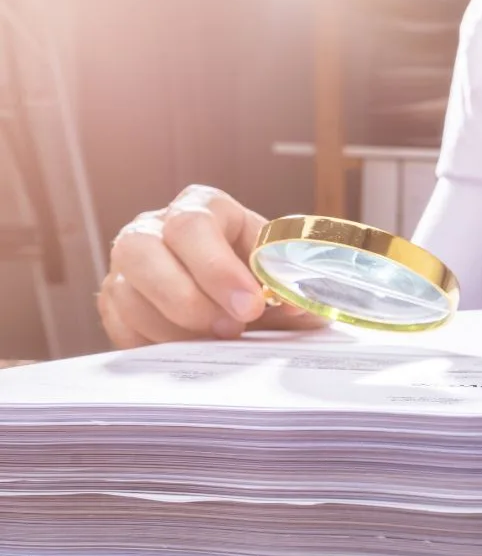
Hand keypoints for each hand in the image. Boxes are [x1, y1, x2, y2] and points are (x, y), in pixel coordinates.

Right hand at [99, 185, 328, 348]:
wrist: (242, 301)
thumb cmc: (262, 280)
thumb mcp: (282, 276)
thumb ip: (291, 287)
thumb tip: (296, 304)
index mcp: (203, 207)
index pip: (193, 225)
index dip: (218, 269)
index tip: (250, 306)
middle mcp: (154, 227)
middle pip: (143, 251)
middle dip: (188, 299)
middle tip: (230, 330)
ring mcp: (127, 264)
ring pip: (126, 293)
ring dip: (174, 327)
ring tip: (215, 343)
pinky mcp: (112, 300)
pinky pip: (118, 324)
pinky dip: (154, 343)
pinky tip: (189, 349)